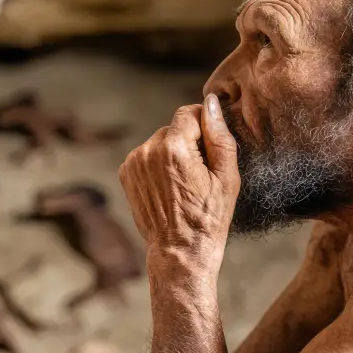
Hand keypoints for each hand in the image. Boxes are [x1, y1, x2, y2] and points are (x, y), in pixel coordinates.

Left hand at [118, 94, 239, 261]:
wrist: (179, 249)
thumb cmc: (209, 216)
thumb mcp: (226, 176)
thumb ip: (219, 135)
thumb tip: (211, 103)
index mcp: (174, 148)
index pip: (189, 112)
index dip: (204, 125)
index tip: (210, 148)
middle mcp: (148, 150)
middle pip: (173, 128)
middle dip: (188, 142)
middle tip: (199, 173)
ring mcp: (133, 162)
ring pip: (159, 141)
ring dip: (171, 153)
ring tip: (183, 183)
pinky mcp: (126, 173)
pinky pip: (146, 156)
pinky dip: (157, 165)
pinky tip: (168, 187)